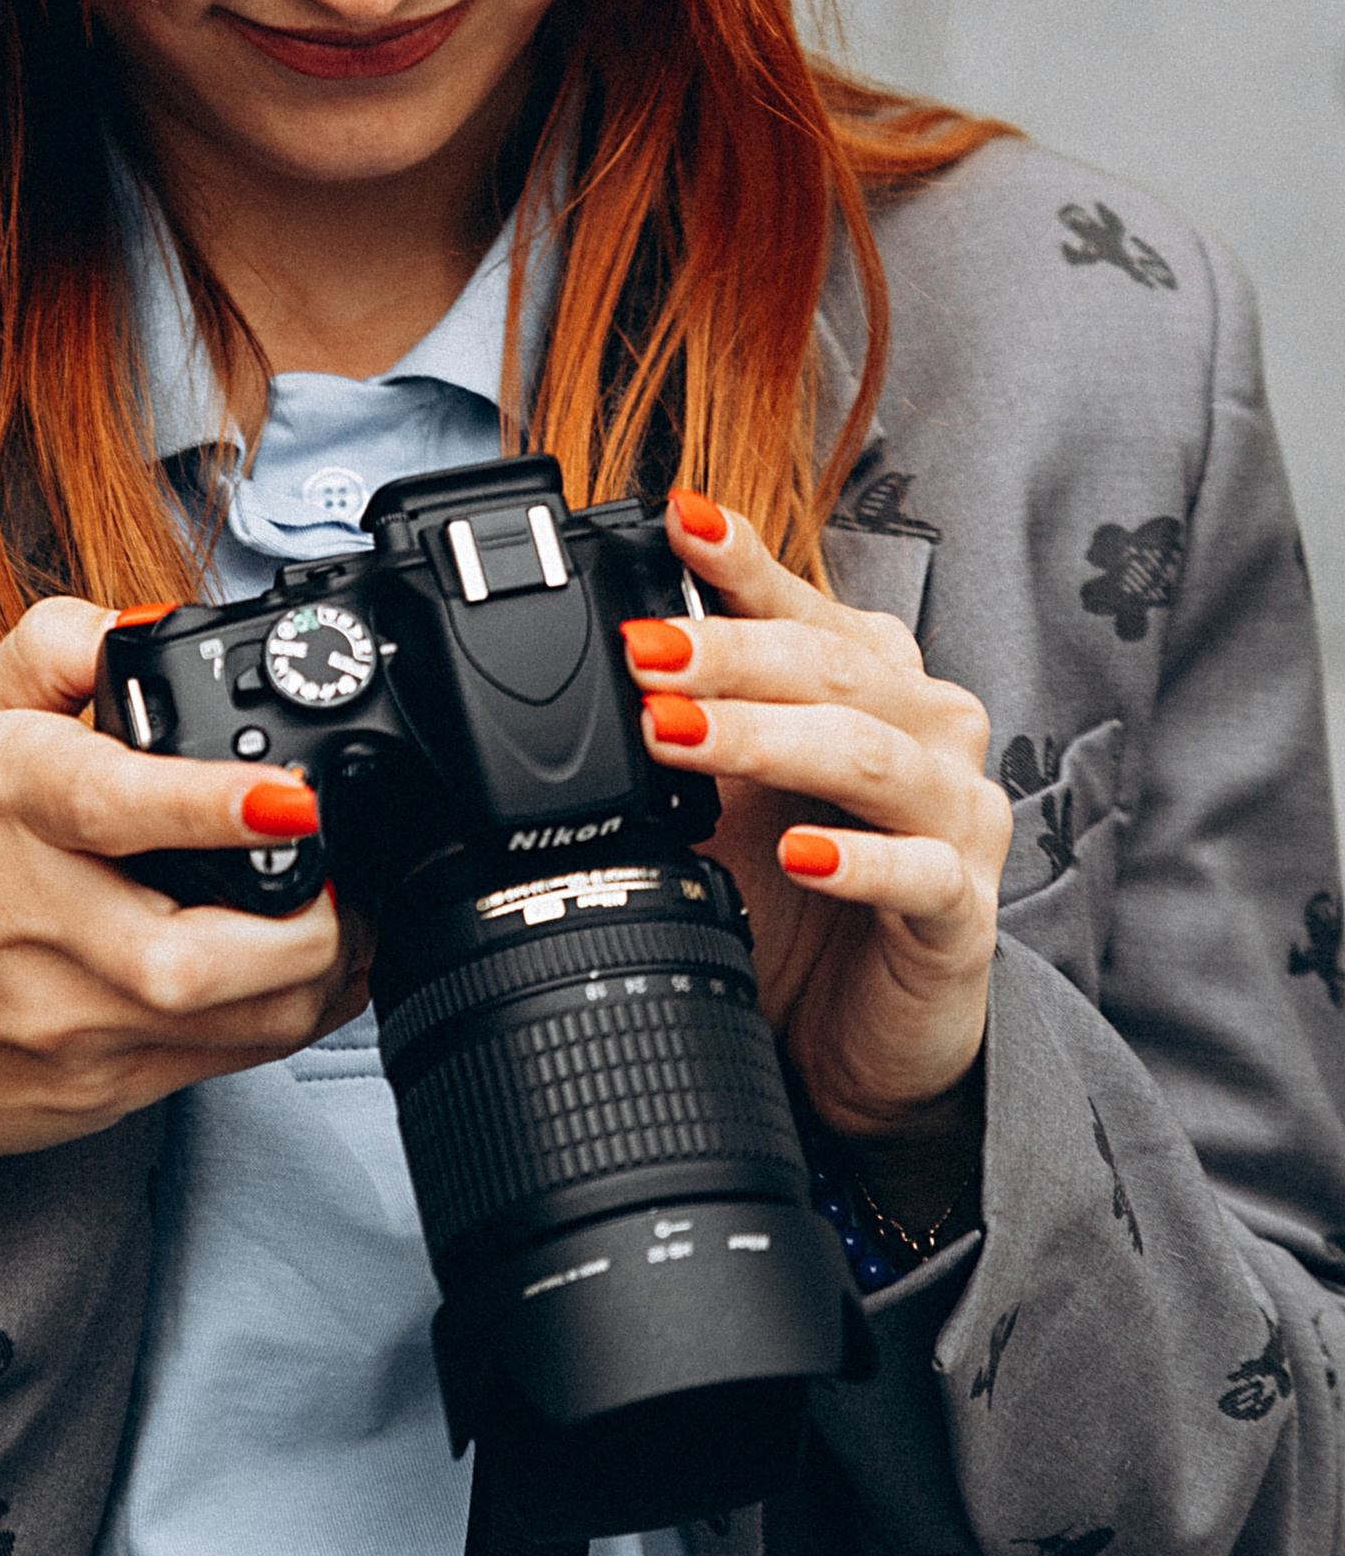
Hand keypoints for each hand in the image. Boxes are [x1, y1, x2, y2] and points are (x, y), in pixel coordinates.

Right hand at [0, 599, 361, 1245]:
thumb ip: (56, 648)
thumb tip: (152, 619)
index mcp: (4, 803)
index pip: (115, 803)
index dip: (217, 803)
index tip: (293, 796)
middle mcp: (36, 917)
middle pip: (202, 950)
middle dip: (315, 919)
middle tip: (345, 871)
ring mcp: (67, 1017)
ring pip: (239, 1019)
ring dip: (324, 973)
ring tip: (342, 918)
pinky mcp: (96, 1088)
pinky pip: (230, 1062)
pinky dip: (290, 1016)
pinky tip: (301, 973)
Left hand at [621, 493, 1008, 1196]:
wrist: (864, 1035)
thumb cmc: (799, 901)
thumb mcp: (726, 799)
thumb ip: (685, 722)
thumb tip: (592, 659)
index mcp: (873, 684)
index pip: (806, 608)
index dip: (744, 563)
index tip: (679, 520)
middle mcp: (927, 733)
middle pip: (835, 669)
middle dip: (730, 652)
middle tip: (642, 653)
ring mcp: (955, 820)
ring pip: (871, 756)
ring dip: (767, 738)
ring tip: (679, 736)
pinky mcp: (963, 912)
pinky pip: (917, 874)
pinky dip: (854, 860)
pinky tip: (798, 853)